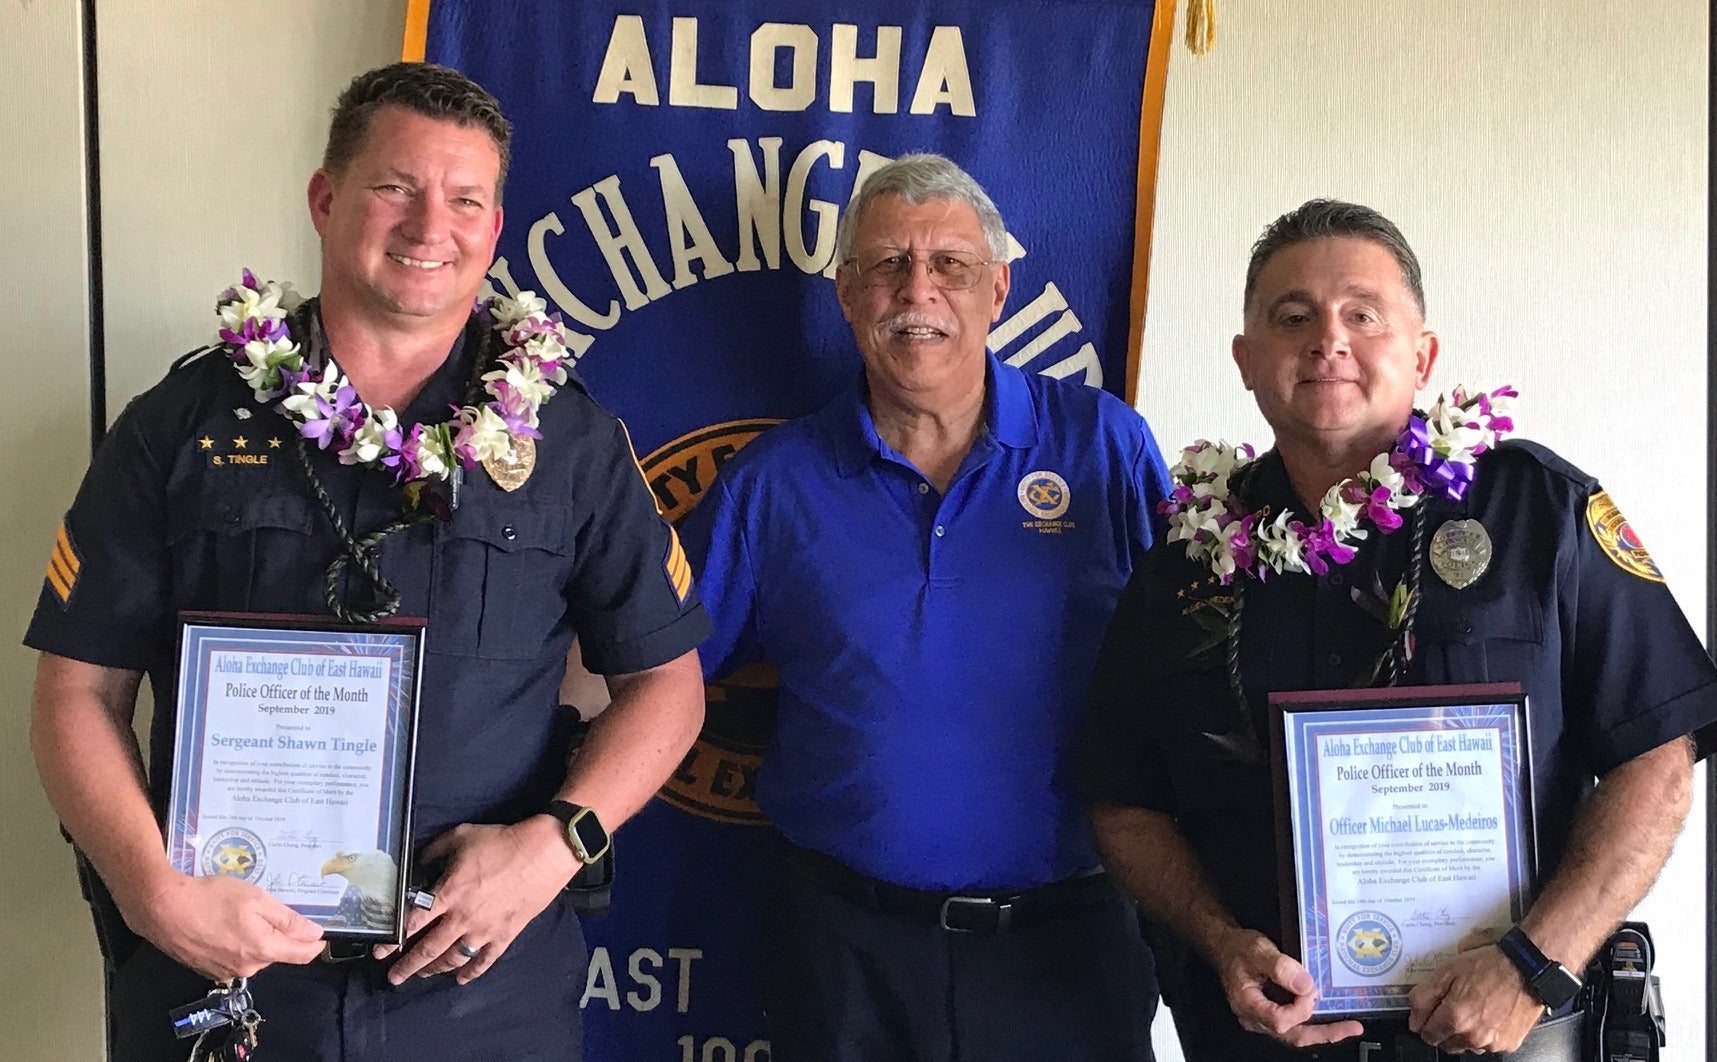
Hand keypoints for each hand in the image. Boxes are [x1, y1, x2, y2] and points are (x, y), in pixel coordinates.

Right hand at [120, 871, 324, 980]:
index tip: (321, 932)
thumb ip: (288, 920)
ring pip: (255, 954)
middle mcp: (246, 967)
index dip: (315, 943)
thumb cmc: (211, 898)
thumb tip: (314, 933)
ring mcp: (224, 971)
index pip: (301, 954)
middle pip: (277, 952)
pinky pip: (233, 956)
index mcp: (263, 950)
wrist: (161, 909)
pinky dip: (236, 942)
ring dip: (257, 938)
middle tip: (273, 909)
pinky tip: (225, 924)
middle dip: (281, 934)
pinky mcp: (207, 969)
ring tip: (243, 913)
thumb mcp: (256, 900)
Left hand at [375, 817, 577, 984]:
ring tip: (423, 974)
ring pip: (453, 959)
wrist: (542, 854)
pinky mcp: (505, 935)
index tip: (381, 953)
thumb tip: (420, 862)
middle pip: (429, 950)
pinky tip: (461, 978)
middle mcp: (462, 918)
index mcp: (449, 894)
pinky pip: (485, 961)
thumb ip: (434, 851)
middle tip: (394, 977)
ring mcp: (484, 930)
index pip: (412, 923)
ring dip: (434, 970)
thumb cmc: (501, 843)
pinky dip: (471, 972)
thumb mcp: (461, 836)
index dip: (393, 941)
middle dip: (408, 967)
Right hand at [1210, 927, 1364, 1047]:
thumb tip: (1306, 985)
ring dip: (1323, 1030)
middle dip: (1325, 1033)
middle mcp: (1255, 1017)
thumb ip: (1280, 967)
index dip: (1299, 1008)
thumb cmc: (1237, 948)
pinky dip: (1314, 1022)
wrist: (1226, 947)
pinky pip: (1295, 1024)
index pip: (1279, 1020)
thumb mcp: (1257, 949)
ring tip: (1348, 1026)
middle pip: (1293, 1036)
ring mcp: (1264, 1018)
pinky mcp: (1273, 1013)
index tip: (1308, 987)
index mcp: (1248, 1003)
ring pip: (1296, 1033)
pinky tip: (1330, 1017)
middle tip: (1350, 1027)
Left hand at [1408, 946, 1544, 1052]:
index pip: (1427, 1035)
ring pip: (1466, 1046)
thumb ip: (1424, 997)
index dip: (1425, 1021)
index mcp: (1455, 1018)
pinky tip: (1490, 1014)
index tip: (1432, 1011)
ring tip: (1475, 1008)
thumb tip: (1414, 1020)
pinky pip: (1487, 1046)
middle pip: (1446, 1044)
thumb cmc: (1489, 966)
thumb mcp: (1446, 972)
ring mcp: (1492, 1044)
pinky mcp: (1508, 1044)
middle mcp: (1473, 1036)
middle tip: (1454, 1006)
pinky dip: (1485, 1034)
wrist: (1526, 969)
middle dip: (1444, 1028)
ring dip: (1465, 1033)